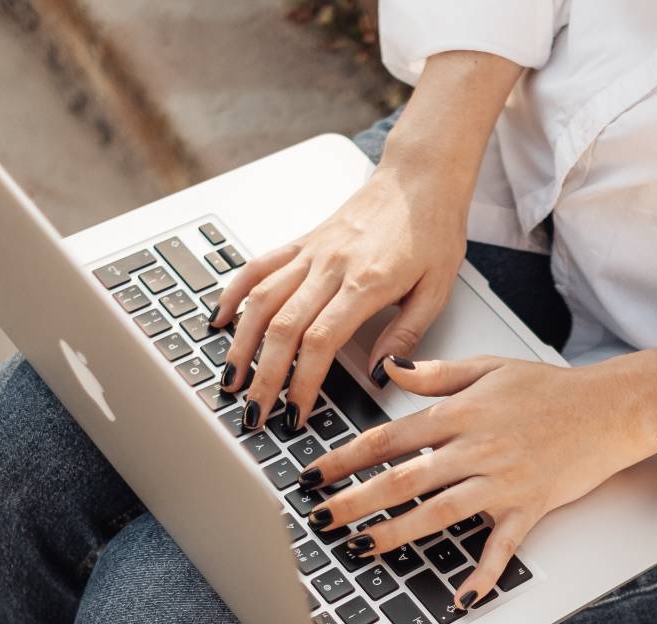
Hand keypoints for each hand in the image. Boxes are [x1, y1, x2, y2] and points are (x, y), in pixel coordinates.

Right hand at [210, 162, 468, 430]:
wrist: (421, 177)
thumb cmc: (434, 230)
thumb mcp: (437, 291)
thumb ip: (407, 336)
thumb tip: (382, 375)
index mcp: (366, 282)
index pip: (320, 341)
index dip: (302, 382)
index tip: (296, 413)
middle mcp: (331, 266)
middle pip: (283, 328)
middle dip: (264, 376)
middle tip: (254, 412)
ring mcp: (312, 252)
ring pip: (262, 300)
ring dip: (241, 343)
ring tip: (230, 379)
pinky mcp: (303, 241)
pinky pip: (259, 266)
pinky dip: (234, 293)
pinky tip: (219, 320)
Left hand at [301, 352, 656, 607]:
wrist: (611, 407)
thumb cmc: (552, 388)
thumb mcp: (489, 367)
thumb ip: (436, 375)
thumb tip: (390, 370)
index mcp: (460, 413)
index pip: (388, 438)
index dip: (344, 458)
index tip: (312, 474)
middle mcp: (475, 449)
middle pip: (403, 479)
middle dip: (355, 502)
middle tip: (320, 519)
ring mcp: (502, 482)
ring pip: (438, 513)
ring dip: (396, 534)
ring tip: (361, 548)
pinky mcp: (529, 509)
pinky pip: (500, 549)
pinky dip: (480, 575)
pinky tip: (457, 599)